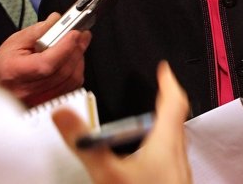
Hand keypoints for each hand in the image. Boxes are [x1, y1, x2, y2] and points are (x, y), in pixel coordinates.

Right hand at [0, 12, 89, 106]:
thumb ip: (38, 30)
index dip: (65, 47)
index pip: (47, 63)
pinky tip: (74, 61)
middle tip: (82, 35)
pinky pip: (71, 88)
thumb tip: (57, 20)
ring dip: (79, 60)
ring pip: (70, 81)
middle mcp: (28, 90)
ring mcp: (39, 100)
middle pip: (63, 72)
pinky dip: (76, 72)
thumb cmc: (4, 63)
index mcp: (16, 72)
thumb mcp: (16, 41)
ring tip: (78, 46)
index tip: (74, 33)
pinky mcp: (49, 103)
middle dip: (77, 50)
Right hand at [53, 61, 190, 183]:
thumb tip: (64, 114)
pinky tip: (142, 167)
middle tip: (156, 93)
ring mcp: (178, 174)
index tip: (164, 69)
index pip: (174, 102)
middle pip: (176, 121)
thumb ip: (85, 143)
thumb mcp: (109, 174)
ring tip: (143, 128)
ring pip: (174, 143)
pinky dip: (157, 152)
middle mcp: (177, 156)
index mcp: (167, 143)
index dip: (169, 82)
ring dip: (161, 130)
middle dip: (164, 104)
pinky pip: (168, 162)